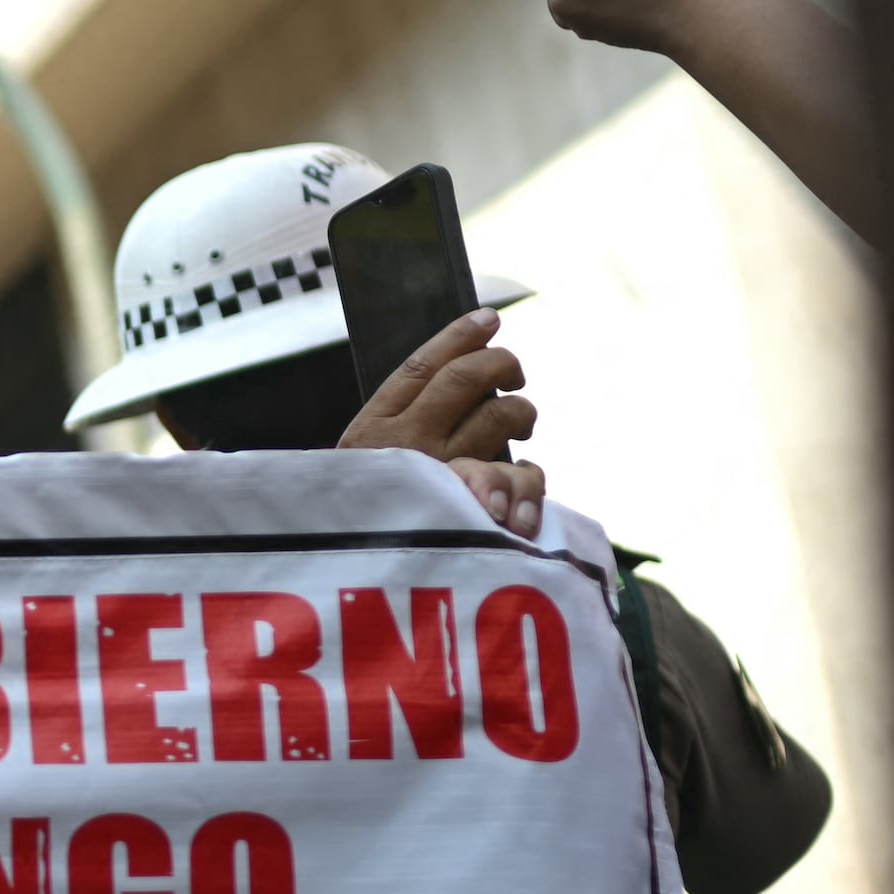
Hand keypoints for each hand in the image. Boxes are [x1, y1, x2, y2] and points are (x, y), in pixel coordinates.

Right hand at [341, 307, 545, 536]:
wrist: (364, 575)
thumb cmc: (371, 519)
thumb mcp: (368, 468)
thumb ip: (401, 429)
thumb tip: (459, 379)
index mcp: (373, 430)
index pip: (420, 366)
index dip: (459, 336)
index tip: (488, 318)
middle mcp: (406, 445)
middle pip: (465, 379)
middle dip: (501, 364)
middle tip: (513, 373)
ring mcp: (443, 476)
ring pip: (499, 416)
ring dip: (521, 411)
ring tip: (521, 421)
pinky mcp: (476, 508)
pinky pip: (521, 472)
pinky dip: (529, 470)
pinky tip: (524, 471)